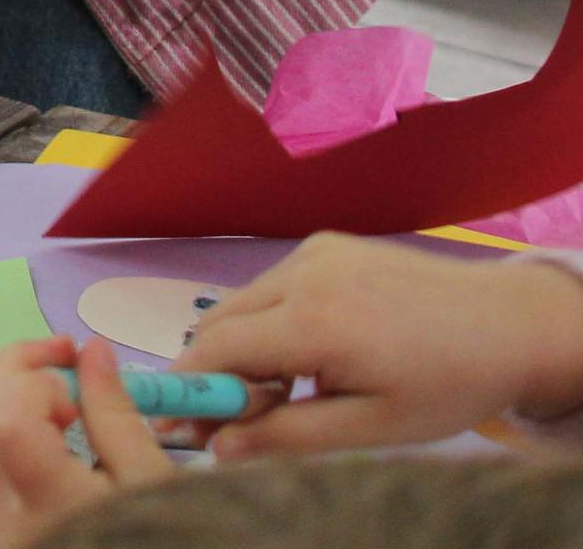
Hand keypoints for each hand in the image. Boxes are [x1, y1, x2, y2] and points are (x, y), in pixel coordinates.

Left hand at [0, 336, 178, 548]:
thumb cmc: (170, 541)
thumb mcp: (156, 484)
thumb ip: (116, 416)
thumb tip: (93, 352)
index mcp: (49, 507)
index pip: (6, 422)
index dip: (30, 374)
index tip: (73, 354)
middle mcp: (11, 523)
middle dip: (22, 377)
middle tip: (70, 360)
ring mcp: (5, 533)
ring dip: (23, 405)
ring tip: (75, 400)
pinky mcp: (10, 538)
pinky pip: (2, 472)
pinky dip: (25, 438)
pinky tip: (63, 435)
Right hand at [180, 235, 582, 456]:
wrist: (509, 325)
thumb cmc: (446, 385)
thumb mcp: (372, 427)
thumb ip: (289, 436)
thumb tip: (218, 449)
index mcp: (314, 323)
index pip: (214, 349)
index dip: (190, 387)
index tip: (182, 423)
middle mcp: (302, 274)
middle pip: (218, 323)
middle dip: (218, 371)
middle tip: (243, 417)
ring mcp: (313, 252)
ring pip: (242, 303)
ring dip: (246, 345)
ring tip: (292, 385)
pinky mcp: (326, 243)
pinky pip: (272, 285)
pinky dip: (273, 318)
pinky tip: (316, 347)